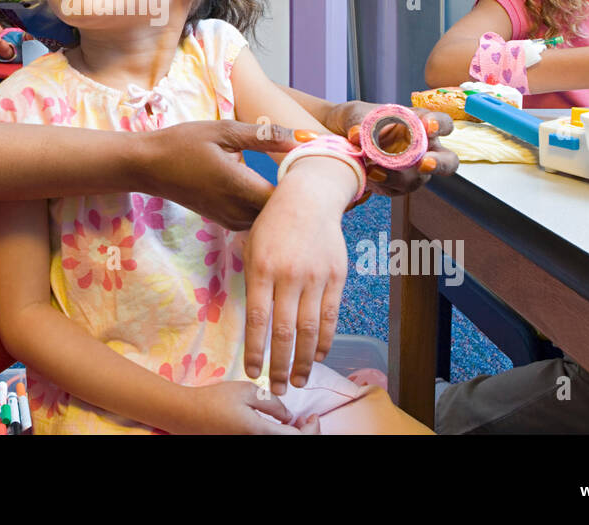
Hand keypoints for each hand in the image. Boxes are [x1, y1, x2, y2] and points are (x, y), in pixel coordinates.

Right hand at [134, 121, 298, 231]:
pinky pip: (256, 220)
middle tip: (312, 172)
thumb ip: (264, 135)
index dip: (305, 187)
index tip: (316, 168)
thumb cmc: (184, 143)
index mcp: (239, 186)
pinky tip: (269, 187)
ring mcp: (230, 220)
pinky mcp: (225, 222)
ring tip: (293, 179)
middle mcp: (237, 210)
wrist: (148, 166)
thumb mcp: (224, 130)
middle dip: (298, 197)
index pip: (287, 200)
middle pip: (282, 215)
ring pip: (269, 220)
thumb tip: (303, 137)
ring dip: (282, 205)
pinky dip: (266, 208)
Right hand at [166, 381, 315, 434]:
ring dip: (292, 438)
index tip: (313, 416)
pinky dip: (279, 439)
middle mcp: (255, 444)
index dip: (311, 429)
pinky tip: (278, 429)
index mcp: (259, 432)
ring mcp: (248, 447)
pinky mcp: (241, 445)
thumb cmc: (215, 399)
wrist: (186, 415)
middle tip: (309, 422)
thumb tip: (290, 417)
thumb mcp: (246, 391)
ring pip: (280, 446)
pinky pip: (267, 445)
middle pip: (292, 446)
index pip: (297, 438)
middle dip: (306, 435)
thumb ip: (273, 403)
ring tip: (295, 425)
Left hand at [243, 160, 352, 394]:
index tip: (252, 372)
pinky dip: (324, 340)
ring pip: (309, 329)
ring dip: (304, 360)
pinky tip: (317, 356)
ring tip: (298, 381)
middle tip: (278, 389)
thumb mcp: (253, 247)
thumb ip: (254, 283)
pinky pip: (330, 316)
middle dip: (280, 365)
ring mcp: (315, 277)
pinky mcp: (336, 277)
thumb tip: (256, 324)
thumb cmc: (273, 224)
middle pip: (285, 331)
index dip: (255, 350)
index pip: (257, 319)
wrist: (308, 198)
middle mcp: (288, 275)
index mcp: (261, 268)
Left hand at [333, 102, 458, 199]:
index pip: (442, 123)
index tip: (429, 126)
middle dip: (439, 163)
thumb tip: (356, 134)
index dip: (440, 125)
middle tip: (424, 163)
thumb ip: (357, 121)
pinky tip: (369, 175)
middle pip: (448, 161)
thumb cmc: (356, 120)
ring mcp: (413, 169)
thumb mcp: (354, 114)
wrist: (339, 140)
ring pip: (418, 179)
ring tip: (374, 170)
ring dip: (399, 177)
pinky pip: (398, 190)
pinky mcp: (398, 184)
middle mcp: (423, 147)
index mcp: (419, 122)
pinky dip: (384, 184)